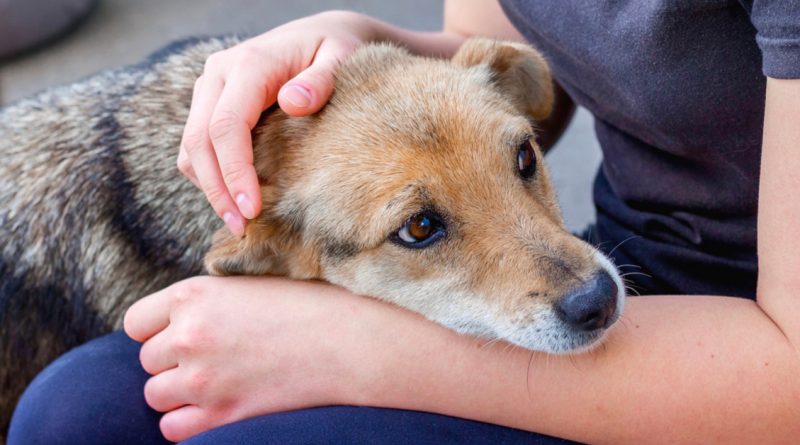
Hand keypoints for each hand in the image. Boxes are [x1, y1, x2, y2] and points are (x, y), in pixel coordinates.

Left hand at [123, 276, 386, 441]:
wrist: (348, 340)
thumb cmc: (307, 305)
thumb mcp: (248, 285)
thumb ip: (206, 301)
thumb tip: (178, 320)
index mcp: (193, 295)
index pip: (136, 322)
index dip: (157, 329)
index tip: (180, 333)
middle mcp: (188, 336)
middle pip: (147, 361)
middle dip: (172, 361)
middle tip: (212, 357)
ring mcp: (201, 379)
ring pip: (155, 395)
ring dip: (179, 392)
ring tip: (215, 382)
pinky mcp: (221, 414)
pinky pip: (173, 428)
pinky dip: (188, 421)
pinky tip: (216, 407)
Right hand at [178, 11, 374, 235]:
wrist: (321, 34)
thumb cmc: (335, 49)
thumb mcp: (340, 57)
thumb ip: (321, 80)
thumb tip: (293, 103)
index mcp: (249, 64)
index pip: (226, 126)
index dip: (235, 172)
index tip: (252, 209)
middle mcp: (218, 74)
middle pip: (198, 141)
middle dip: (217, 190)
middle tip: (242, 227)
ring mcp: (210, 89)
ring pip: (191, 147)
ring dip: (209, 187)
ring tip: (239, 221)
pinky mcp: (210, 104)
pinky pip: (196, 145)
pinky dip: (210, 175)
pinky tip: (236, 197)